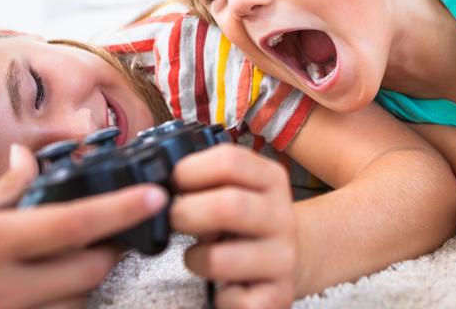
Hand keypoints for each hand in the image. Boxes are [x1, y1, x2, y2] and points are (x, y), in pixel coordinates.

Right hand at [0, 143, 167, 308]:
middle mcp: (4, 289)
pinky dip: (67, 301)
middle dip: (112, 249)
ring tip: (79, 256)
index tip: (154, 195)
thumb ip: (4, 189)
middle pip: (89, 271)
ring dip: (89, 279)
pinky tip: (56, 285)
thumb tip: (28, 156)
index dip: (120, 209)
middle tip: (115, 229)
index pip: (72, 224)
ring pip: (79, 303)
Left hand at [171, 144, 296, 308]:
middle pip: (229, 206)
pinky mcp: (278, 296)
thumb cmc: (249, 219)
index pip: (230, 161)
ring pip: (223, 258)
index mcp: (271, 179)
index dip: (191, 169)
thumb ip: (211, 177)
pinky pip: (234, 301)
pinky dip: (217, 296)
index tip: (175, 180)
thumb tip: (163, 180)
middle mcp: (282, 215)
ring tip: (196, 255)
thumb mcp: (241, 186)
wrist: (292, 256)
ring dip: (195, 258)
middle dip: (186, 213)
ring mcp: (283, 258)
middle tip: (174, 218)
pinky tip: (221, 284)